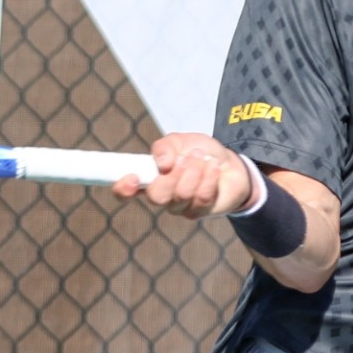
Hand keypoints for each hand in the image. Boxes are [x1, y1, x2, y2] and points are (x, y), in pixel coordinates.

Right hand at [110, 133, 253, 218]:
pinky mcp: (199, 212)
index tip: (131, 177)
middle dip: (174, 174)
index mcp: (149, 178)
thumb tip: (161, 163)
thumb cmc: (200, 153)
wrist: (230, 163)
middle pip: (156, 196)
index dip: (122, 189)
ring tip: (202, 158)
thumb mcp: (180, 140)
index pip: (124, 192)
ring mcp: (179, 207)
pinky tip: (214, 168)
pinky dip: (209, 177)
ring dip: (194, 171)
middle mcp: (161, 196)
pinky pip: (201, 197)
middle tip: (185, 158)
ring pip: (181, 195)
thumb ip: (165, 147)